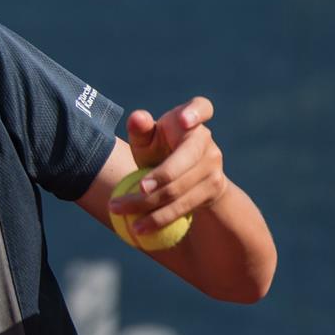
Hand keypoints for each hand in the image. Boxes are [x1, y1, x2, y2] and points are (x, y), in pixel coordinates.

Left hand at [109, 97, 227, 237]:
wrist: (187, 177)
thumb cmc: (160, 150)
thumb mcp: (148, 139)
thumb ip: (141, 129)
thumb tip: (138, 117)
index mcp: (192, 119)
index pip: (202, 107)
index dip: (196, 112)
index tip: (185, 120)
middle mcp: (207, 141)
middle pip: (185, 160)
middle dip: (162, 176)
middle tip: (138, 188)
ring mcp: (214, 167)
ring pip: (180, 189)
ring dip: (149, 204)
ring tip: (120, 210)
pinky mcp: (213, 190)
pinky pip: (183, 207)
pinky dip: (159, 218)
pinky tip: (138, 227)